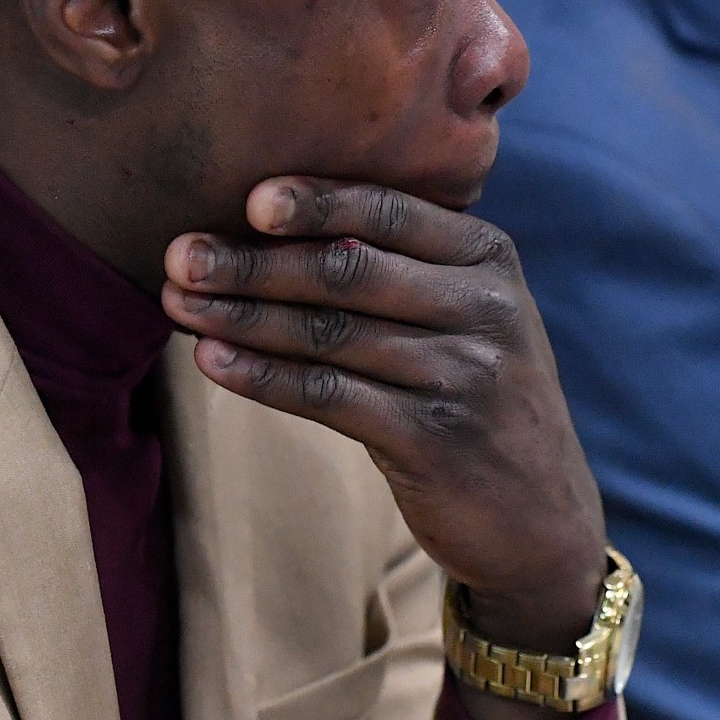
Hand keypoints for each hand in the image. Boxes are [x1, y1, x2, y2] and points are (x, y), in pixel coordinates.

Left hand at [163, 177, 608, 659]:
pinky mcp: (432, 439)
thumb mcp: (469, 318)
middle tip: (179, 256)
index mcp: (489, 258)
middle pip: (348, 268)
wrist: (541, 519)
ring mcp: (461, 374)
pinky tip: (212, 362)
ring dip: (242, 317)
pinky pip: (328, 396)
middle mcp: (483, 308)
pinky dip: (262, 377)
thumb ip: (403, 268)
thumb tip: (270, 227)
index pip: (391, 212)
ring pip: (328, 332)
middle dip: (254, 260)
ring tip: (179, 305)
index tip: (246, 200)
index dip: (316, 201)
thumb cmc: (477, 399)